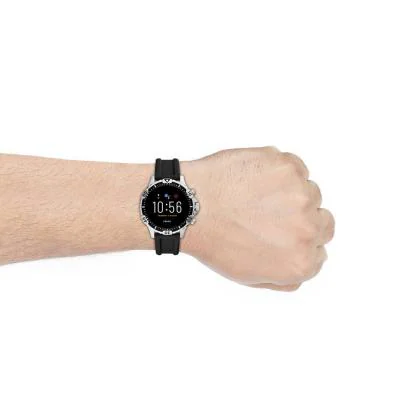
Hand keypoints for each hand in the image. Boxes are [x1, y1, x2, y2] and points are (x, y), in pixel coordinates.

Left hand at [183, 147, 334, 290]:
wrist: (191, 206)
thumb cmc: (215, 242)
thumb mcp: (249, 276)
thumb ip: (287, 278)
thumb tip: (310, 262)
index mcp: (301, 262)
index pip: (319, 250)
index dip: (298, 241)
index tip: (280, 233)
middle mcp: (308, 230)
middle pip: (323, 222)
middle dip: (302, 219)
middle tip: (271, 214)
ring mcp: (300, 195)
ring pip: (310, 192)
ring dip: (290, 194)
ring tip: (256, 197)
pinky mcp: (288, 167)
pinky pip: (296, 169)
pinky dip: (280, 172)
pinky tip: (255, 180)